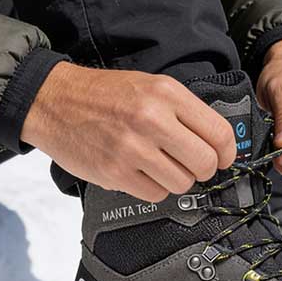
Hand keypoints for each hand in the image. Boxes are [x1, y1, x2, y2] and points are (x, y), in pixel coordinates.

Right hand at [22, 62, 236, 201]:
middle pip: (204, 163)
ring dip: (175, 180)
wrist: (54, 102)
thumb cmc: (104, 95)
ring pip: (181, 184)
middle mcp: (152, 120)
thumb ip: (183, 111)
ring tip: (158, 166)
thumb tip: (215, 144)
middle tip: (191, 166)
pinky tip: (138, 172)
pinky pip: (154, 194)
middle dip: (203, 170)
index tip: (222, 158)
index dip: (226, 153)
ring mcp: (132, 149)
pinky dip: (151, 188)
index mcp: (166, 94)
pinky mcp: (115, 173)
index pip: (219, 133)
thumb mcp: (149, 86)